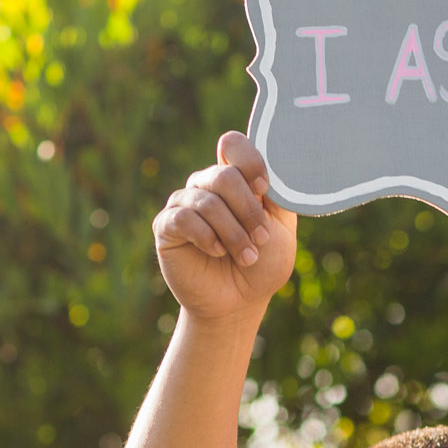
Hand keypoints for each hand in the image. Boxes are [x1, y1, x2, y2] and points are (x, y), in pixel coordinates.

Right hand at [152, 132, 299, 324]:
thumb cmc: (262, 263)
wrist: (239, 301)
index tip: (264, 189)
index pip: (232, 145)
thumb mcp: (281, 228)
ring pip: (208, 201)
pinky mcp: (166, 226)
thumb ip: (278, 196)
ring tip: (247, 257)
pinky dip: (207, 237)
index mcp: (235, 179)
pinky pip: (184, 219)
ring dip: (234, 233)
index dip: (249, 162)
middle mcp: (206, 185)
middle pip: (224, 175)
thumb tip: (277, 165)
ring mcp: (184, 203)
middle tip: (261, 238)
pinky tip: (217, 252)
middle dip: (248, 210)